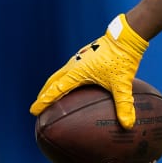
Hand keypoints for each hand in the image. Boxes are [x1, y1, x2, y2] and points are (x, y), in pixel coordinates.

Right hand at [29, 14, 148, 128]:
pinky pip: (70, 69)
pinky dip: (65, 79)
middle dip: (45, 94)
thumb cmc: (122, 58)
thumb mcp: (122, 83)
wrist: (127, 36)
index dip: (44, 101)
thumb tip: (128, 125)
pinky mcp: (86, 55)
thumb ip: (124, 104)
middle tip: (38, 107)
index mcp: (77, 71)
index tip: (33, 111)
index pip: (56, 90)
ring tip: (51, 97)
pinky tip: (73, 84)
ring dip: (53, 85)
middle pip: (53, 81)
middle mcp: (74, 64)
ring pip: (61, 74)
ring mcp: (79, 58)